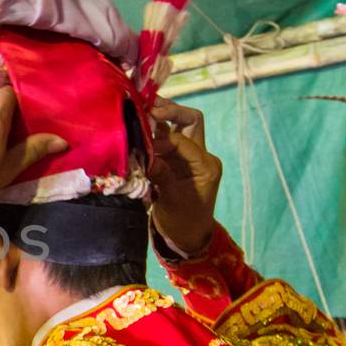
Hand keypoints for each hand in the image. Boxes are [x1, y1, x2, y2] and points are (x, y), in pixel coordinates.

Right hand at [149, 99, 221, 256]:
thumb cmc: (183, 222)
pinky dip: (153, 131)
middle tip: (147, 109)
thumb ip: (162, 176)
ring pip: (178, 125)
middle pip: (190, 120)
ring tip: (140, 111)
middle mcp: (200, 156)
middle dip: (170, 111)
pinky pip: (166, 137)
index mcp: (206, 166)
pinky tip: (138, 128)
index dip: (162, 139)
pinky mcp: (176, 159)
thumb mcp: (172, 202)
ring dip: (161, 117)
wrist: (187, 236)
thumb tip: (147, 155)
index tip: (142, 143)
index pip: (183, 141)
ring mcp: (188, 156)